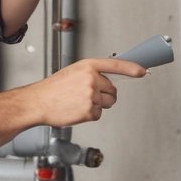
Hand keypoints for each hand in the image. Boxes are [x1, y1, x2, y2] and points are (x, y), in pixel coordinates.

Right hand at [28, 58, 145, 126]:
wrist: (38, 102)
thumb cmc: (53, 88)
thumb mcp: (73, 72)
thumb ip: (92, 74)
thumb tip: (109, 81)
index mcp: (88, 66)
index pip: (115, 64)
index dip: (131, 68)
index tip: (142, 71)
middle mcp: (91, 79)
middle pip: (113, 90)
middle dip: (104, 95)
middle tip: (86, 96)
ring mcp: (91, 95)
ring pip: (107, 103)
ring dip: (97, 105)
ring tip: (78, 102)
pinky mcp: (89, 110)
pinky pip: (98, 114)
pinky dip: (89, 115)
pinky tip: (76, 110)